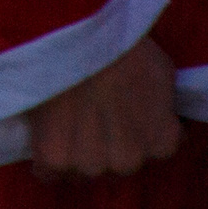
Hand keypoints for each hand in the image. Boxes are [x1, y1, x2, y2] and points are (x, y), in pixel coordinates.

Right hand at [24, 36, 180, 178]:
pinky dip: (44, 163)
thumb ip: (164, 107)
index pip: (148, 153)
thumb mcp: (162, 74)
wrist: (75, 35)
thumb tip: (164, 120)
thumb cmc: (122, 46)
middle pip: (113, 167)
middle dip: (102, 149)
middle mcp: (130, 162)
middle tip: (85, 117)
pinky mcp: (56, 159)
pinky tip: (43, 140)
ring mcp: (92, 163)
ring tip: (61, 124)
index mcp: (161, 144)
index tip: (114, 118)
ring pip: (81, 171)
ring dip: (73, 155)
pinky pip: (48, 173)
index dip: (129, 135)